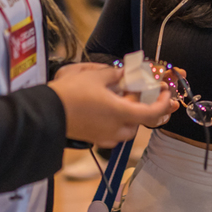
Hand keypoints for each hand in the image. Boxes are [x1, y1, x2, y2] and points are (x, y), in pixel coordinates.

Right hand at [50, 65, 176, 146]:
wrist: (47, 111)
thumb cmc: (71, 93)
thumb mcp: (96, 75)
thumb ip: (117, 74)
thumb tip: (127, 72)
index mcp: (121, 113)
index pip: (153, 113)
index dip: (163, 102)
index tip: (164, 91)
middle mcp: (116, 129)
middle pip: (140, 121)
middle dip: (142, 106)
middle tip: (136, 91)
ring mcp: (105, 137)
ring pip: (127, 129)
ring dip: (130, 115)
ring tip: (120, 99)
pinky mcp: (95, 139)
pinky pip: (114, 133)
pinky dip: (117, 122)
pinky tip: (107, 110)